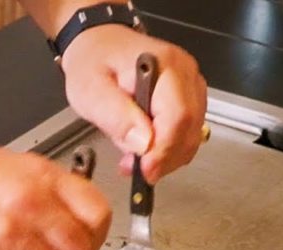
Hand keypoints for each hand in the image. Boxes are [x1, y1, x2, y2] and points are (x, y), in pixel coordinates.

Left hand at [61, 25, 206, 183]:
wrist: (98, 47)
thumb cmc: (93, 63)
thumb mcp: (90, 90)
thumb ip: (115, 116)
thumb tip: (143, 142)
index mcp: (162, 66)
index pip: (178, 116)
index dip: (164, 150)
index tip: (145, 170)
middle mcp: (184, 73)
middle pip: (190, 129)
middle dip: (164, 158)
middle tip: (135, 170)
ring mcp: (190, 86)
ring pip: (192, 135)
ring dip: (166, 157)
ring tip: (134, 160)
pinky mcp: (188, 98)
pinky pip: (188, 133)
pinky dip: (168, 149)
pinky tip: (145, 151)